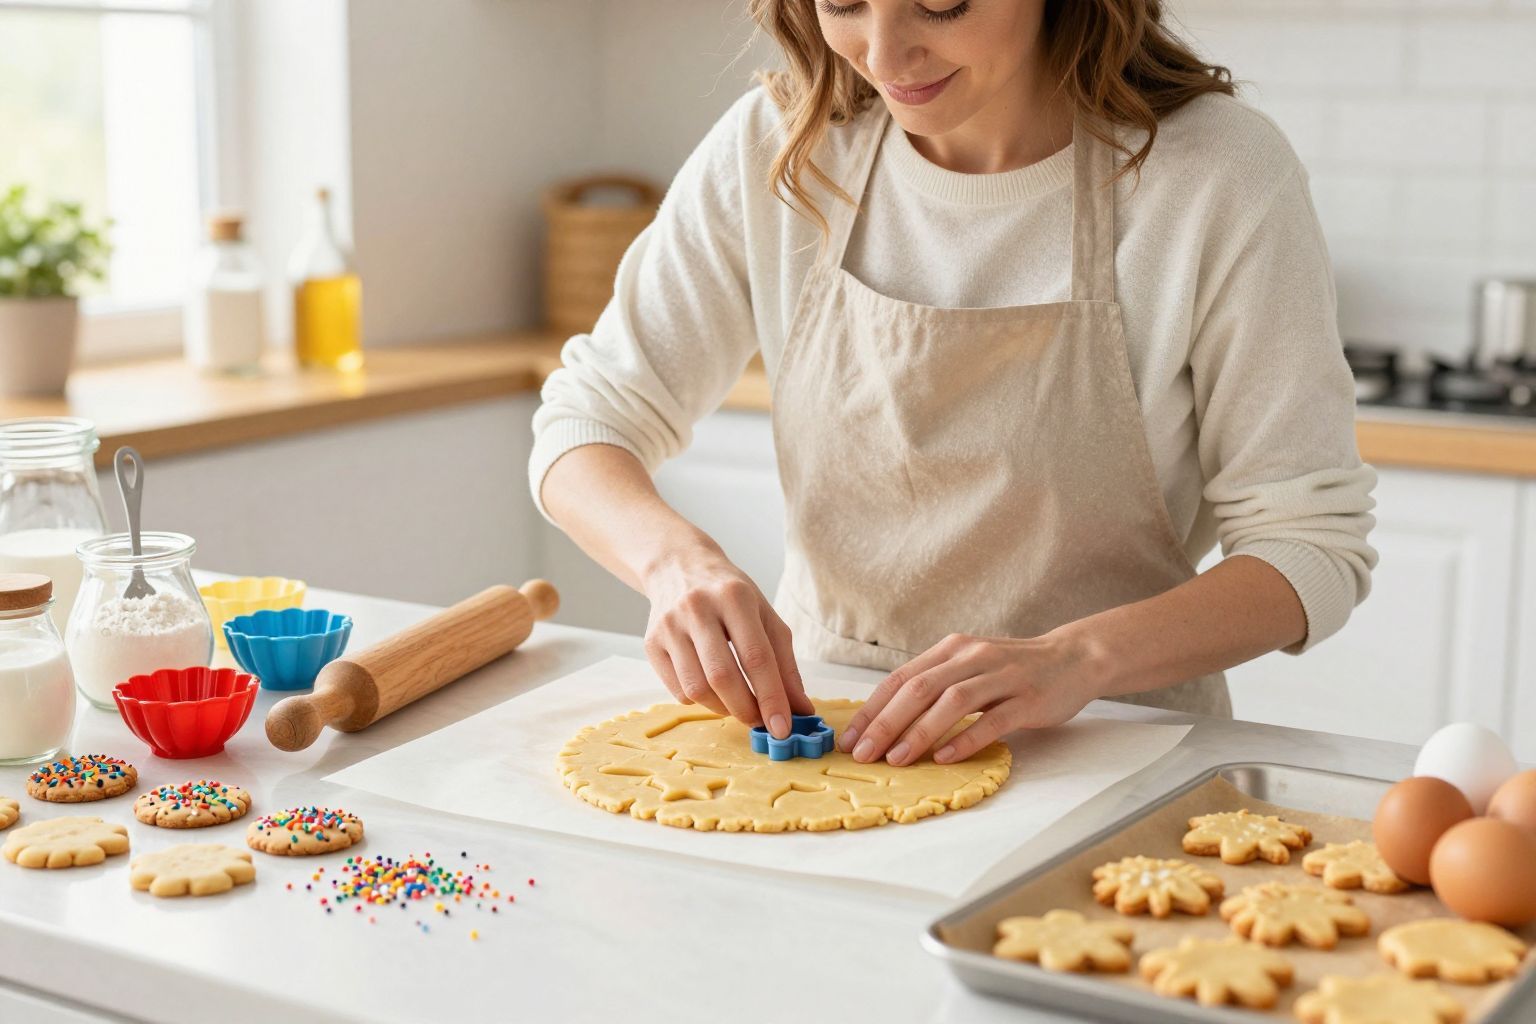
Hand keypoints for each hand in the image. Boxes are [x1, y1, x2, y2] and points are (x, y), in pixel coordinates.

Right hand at [641, 542, 813, 737]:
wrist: (678, 566)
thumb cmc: (730, 595)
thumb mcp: (765, 616)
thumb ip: (785, 664)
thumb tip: (801, 709)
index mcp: (734, 596)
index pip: (756, 656)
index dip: (771, 697)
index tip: (783, 729)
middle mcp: (698, 608)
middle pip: (723, 676)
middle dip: (746, 709)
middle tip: (760, 722)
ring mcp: (670, 625)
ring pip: (696, 688)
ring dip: (722, 708)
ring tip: (737, 703)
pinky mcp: (651, 642)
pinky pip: (677, 690)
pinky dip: (700, 700)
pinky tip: (711, 688)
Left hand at [839, 632, 1103, 765]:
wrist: (1073, 658)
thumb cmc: (1012, 670)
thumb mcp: (969, 666)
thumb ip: (935, 685)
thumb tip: (887, 719)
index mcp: (952, 649)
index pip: (902, 678)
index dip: (873, 709)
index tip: (850, 738)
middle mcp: (972, 657)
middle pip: (919, 688)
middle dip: (886, 723)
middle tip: (863, 753)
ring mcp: (1002, 676)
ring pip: (953, 702)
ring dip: (920, 732)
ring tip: (897, 759)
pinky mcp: (1028, 698)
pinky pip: (993, 719)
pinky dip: (966, 738)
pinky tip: (945, 757)